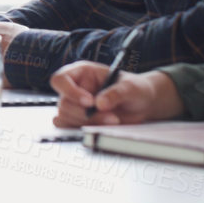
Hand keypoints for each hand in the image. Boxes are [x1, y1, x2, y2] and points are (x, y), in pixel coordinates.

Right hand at [49, 62, 180, 127]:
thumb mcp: (130, 87)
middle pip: (64, 103)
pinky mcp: (79, 120)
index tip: (90, 102)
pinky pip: (70, 127)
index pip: (60, 79)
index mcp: (82, 72)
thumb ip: (115, 93)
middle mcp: (76, 88)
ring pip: (66, 118)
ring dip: (88, 123)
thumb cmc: (135, 88)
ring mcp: (76, 105)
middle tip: (111, 116)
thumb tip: (99, 103)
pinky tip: (101, 126)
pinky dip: (84, 130)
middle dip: (85, 114)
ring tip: (112, 120)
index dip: (71, 91)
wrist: (142, 104)